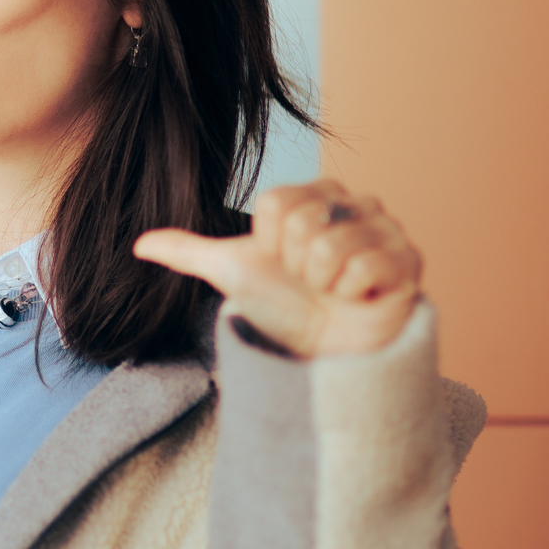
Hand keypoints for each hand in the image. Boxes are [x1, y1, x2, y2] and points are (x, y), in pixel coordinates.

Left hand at [133, 179, 422, 357]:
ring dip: (323, 283)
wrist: (324, 353)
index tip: (283, 264)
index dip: (270, 244)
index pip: (276, 204)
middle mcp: (356, 202)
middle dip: (297, 265)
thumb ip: (189, 252)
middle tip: (312, 282)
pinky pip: (365, 265)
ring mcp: (388, 228)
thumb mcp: (231, 274)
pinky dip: (353, 292)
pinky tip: (359, 298)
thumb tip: (137, 244)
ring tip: (335, 292)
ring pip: (331, 246)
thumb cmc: (283, 308)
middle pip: (304, 222)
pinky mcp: (411, 260)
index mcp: (315, 194)